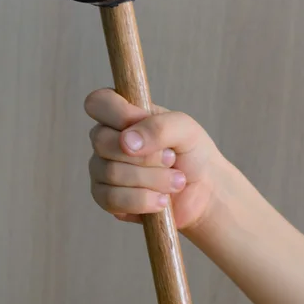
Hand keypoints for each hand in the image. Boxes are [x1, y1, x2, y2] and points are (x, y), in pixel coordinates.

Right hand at [84, 88, 223, 229]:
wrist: (205, 193)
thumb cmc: (192, 154)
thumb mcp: (185, 130)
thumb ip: (159, 127)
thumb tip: (127, 141)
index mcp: (123, 115)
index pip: (98, 102)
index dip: (118, 113)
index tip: (144, 124)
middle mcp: (107, 140)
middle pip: (101, 140)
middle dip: (146, 155)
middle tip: (171, 158)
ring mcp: (102, 170)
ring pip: (111, 172)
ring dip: (153, 179)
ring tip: (176, 181)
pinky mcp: (106, 199)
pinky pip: (112, 199)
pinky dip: (144, 200)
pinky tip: (162, 200)